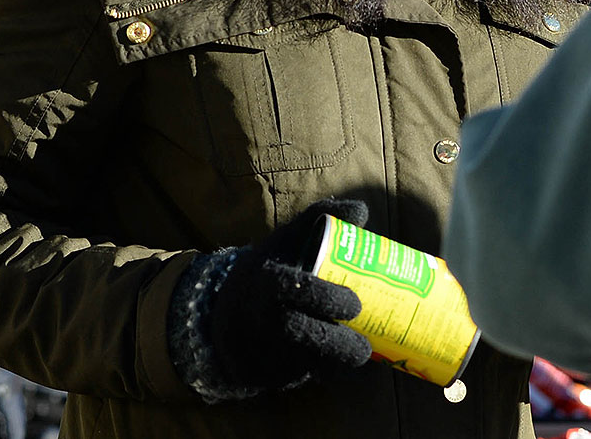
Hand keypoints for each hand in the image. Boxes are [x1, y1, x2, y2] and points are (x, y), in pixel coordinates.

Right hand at [201, 198, 372, 394]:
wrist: (226, 314)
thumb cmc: (268, 271)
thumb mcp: (286, 241)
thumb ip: (321, 220)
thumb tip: (361, 212)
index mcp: (265, 279)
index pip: (291, 287)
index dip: (323, 297)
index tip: (354, 304)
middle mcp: (259, 315)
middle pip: (297, 331)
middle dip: (335, 341)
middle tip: (365, 343)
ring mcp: (259, 346)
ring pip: (302, 364)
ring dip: (335, 364)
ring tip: (363, 356)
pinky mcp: (264, 375)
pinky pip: (298, 378)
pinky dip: (325, 375)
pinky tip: (346, 369)